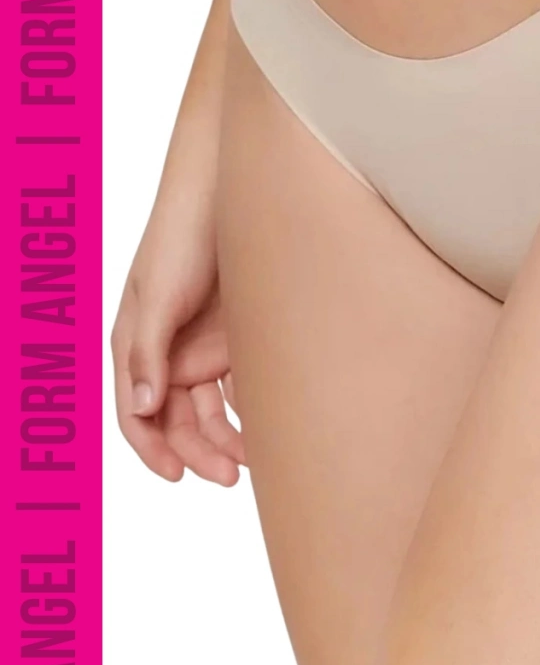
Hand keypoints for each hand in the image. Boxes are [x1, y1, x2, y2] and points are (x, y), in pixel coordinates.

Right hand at [111, 170, 243, 484]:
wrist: (231, 189)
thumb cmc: (182, 233)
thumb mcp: (158, 293)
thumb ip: (148, 352)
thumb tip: (143, 409)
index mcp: (136, 346)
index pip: (136, 414)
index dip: (153, 450)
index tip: (180, 476)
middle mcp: (169, 352)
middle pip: (179, 420)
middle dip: (201, 451)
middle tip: (231, 476)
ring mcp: (206, 344)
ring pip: (215, 409)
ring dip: (230, 438)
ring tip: (259, 458)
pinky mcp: (243, 335)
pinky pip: (247, 384)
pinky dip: (257, 408)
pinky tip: (278, 423)